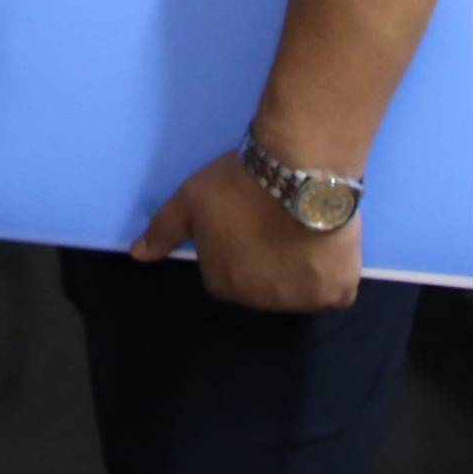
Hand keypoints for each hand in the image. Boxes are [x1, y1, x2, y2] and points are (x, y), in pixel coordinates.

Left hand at [128, 150, 367, 313]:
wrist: (298, 172)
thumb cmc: (239, 185)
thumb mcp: (190, 200)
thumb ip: (163, 231)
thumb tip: (137, 255)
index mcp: (222, 283)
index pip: (229, 272)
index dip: (242, 246)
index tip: (252, 222)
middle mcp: (257, 301)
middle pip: (265, 285)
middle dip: (270, 261)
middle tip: (280, 224)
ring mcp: (298, 300)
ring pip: (300, 290)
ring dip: (303, 271)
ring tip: (308, 232)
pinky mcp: (334, 292)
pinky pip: (335, 293)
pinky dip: (335, 277)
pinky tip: (333, 251)